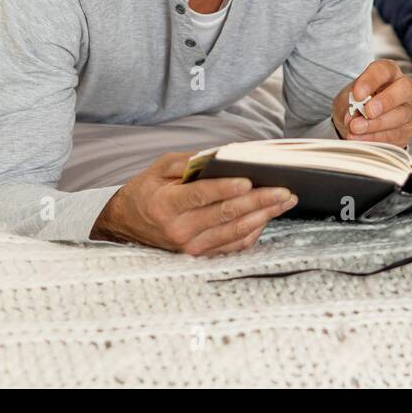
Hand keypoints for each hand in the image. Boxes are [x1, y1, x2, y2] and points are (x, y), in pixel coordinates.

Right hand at [90, 151, 298, 254]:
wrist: (126, 224)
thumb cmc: (147, 191)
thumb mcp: (161, 168)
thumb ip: (191, 162)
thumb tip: (225, 156)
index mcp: (166, 205)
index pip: (201, 196)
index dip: (226, 188)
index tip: (249, 180)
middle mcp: (179, 230)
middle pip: (226, 215)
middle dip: (259, 201)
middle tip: (284, 190)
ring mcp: (190, 247)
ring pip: (235, 232)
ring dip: (264, 216)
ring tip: (285, 201)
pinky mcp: (200, 256)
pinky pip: (234, 245)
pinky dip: (254, 231)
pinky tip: (268, 216)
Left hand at [332, 59, 411, 146]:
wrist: (356, 123)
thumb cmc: (355, 104)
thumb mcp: (346, 99)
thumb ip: (349, 104)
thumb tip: (352, 116)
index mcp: (388, 72)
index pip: (384, 70)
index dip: (371, 81)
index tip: (357, 94)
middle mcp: (403, 88)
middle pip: (404, 89)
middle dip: (385, 101)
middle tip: (367, 112)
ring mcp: (408, 110)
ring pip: (401, 115)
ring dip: (376, 124)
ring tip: (355, 128)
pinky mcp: (407, 131)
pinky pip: (396, 134)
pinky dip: (376, 137)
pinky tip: (361, 138)